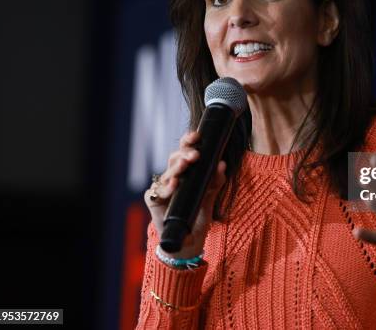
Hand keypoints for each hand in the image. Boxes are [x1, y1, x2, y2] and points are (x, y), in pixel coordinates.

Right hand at [144, 130, 226, 258]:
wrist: (189, 240)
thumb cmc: (198, 214)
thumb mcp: (210, 196)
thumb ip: (216, 181)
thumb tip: (222, 164)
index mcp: (186, 171)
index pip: (185, 151)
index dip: (188, 141)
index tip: (197, 135)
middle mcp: (172, 176)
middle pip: (174, 158)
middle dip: (184, 152)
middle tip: (195, 154)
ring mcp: (162, 188)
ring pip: (167, 173)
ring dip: (177, 168)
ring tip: (186, 163)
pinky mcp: (154, 200)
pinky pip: (158, 192)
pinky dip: (167, 188)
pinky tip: (175, 183)